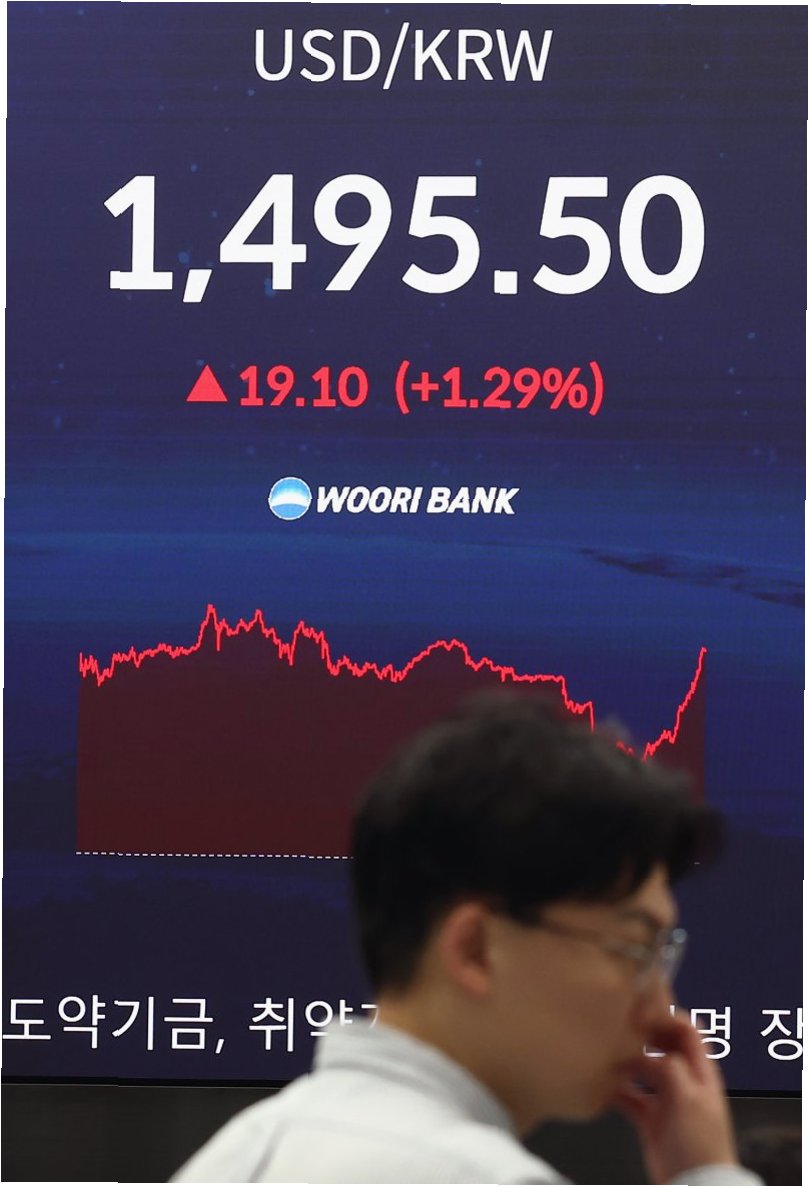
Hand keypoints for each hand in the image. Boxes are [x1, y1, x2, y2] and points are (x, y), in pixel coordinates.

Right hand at [611, 1009, 738, 1183]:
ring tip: (605, 1055)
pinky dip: (615, 1091)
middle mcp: (683, 1081)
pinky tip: (601, 1089)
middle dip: (641, 1036)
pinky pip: (629, 1097)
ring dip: (625, 1062)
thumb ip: (671, 1068)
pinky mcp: (650, 1119)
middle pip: (661, 1047)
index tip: (641, 1012)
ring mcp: (666, 1100)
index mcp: (701, 1072)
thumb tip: (647, 1053)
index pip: (687, 1030)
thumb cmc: (703, 1148)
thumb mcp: (690, 1099)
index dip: (666, 1017)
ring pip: (642, 1069)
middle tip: (617, 1029)